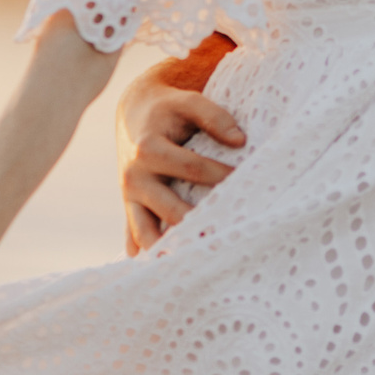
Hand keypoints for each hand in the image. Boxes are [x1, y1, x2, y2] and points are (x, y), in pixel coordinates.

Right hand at [116, 52, 246, 253]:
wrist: (134, 112)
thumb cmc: (169, 108)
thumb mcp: (188, 102)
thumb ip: (214, 116)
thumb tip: (241, 141)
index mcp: (149, 149)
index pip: (191, 168)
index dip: (219, 176)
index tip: (244, 183)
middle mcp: (134, 177)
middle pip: (170, 209)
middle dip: (197, 225)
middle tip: (225, 238)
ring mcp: (129, 197)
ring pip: (146, 233)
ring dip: (169, 250)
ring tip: (197, 266)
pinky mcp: (130, 208)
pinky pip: (136, 236)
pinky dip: (149, 254)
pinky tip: (167, 272)